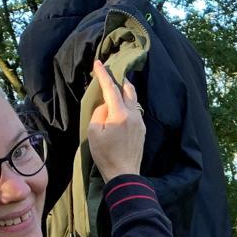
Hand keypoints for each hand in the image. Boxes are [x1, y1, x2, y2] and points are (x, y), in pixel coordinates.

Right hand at [88, 58, 144, 179]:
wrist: (124, 174)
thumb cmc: (105, 155)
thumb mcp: (93, 132)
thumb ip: (99, 113)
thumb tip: (106, 105)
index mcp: (119, 114)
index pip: (111, 88)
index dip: (103, 74)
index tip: (98, 63)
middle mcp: (133, 115)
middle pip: (128, 90)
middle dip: (119, 79)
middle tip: (111, 73)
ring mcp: (140, 122)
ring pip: (134, 100)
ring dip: (125, 91)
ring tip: (117, 87)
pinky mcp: (142, 130)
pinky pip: (136, 111)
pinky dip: (128, 104)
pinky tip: (122, 106)